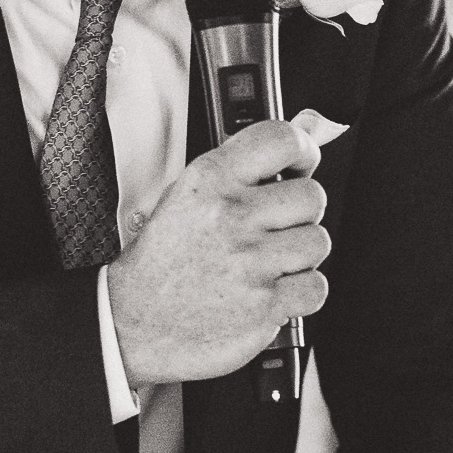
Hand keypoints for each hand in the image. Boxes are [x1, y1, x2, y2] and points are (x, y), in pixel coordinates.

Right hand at [107, 115, 337, 385]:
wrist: (134, 323)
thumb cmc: (163, 262)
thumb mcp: (190, 196)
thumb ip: (248, 166)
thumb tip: (314, 129)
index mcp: (210, 180)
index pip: (281, 140)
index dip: (304, 150)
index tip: (302, 165)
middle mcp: (231, 216)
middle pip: (312, 196)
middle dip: (300, 214)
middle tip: (275, 228)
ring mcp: (250, 261)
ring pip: (317, 242)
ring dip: (301, 255)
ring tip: (270, 262)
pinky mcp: (264, 304)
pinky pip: (316, 287)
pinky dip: (302, 293)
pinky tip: (274, 290)